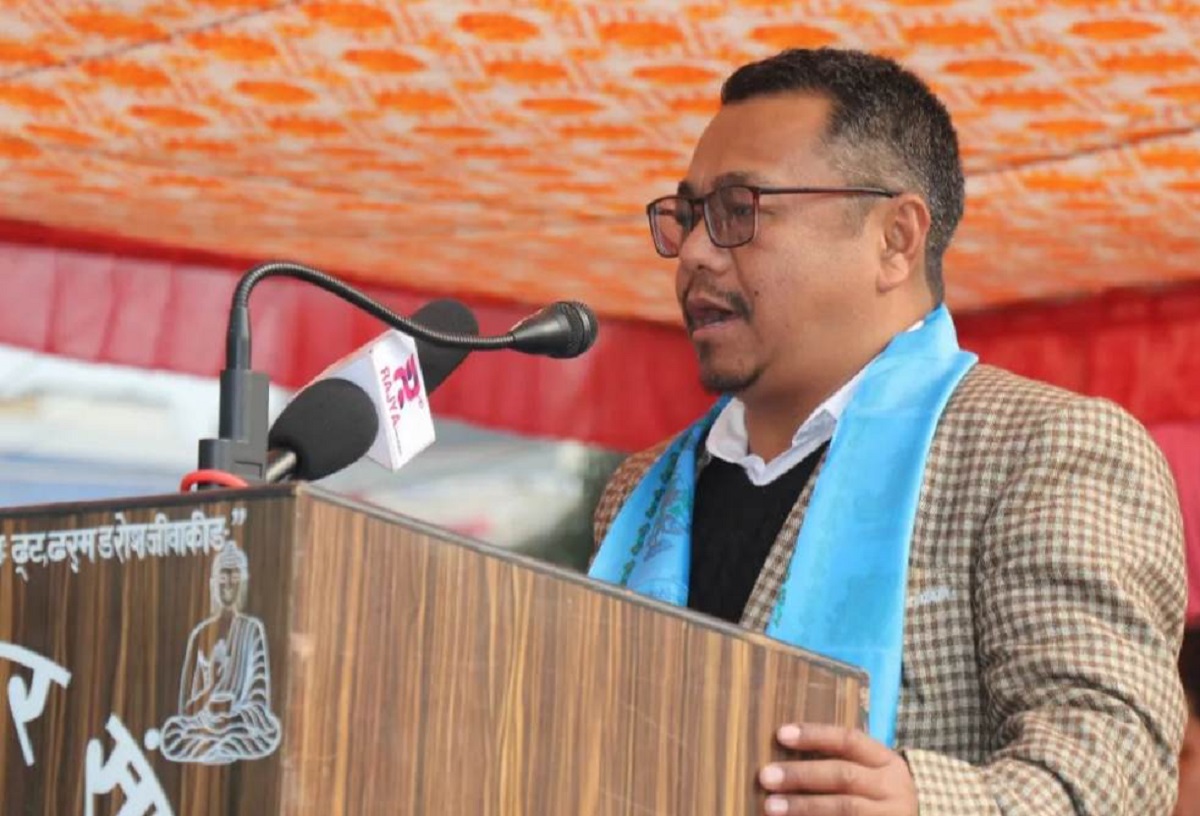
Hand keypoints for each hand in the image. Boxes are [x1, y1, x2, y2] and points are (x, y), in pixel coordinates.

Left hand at [758, 724, 917, 814]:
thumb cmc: (877, 795)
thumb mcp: (871, 772)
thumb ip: (839, 760)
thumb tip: (784, 745)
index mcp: (888, 762)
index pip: (849, 740)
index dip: (814, 736)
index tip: (780, 734)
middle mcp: (893, 788)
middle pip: (843, 776)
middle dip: (801, 775)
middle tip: (765, 776)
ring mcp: (890, 815)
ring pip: (844, 808)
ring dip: (803, 807)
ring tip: (770, 806)